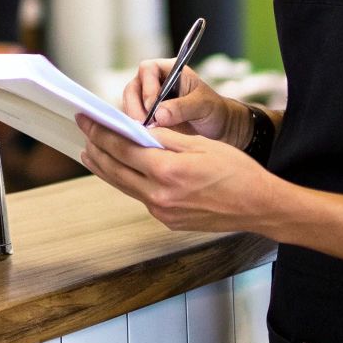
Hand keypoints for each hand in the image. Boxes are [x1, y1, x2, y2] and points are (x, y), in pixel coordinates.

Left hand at [76, 114, 278, 233]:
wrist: (259, 207)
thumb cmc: (237, 172)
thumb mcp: (201, 144)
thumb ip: (166, 139)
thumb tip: (140, 131)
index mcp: (167, 172)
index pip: (122, 149)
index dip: (100, 133)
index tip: (86, 121)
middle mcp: (160, 196)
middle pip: (116, 171)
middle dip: (96, 150)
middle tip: (83, 135)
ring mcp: (163, 212)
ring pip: (125, 186)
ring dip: (107, 169)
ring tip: (92, 155)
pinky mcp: (169, 221)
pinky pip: (142, 198)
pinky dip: (129, 183)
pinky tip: (124, 172)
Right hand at [122, 59, 247, 144]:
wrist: (217, 127)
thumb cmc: (213, 109)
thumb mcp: (203, 106)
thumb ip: (182, 107)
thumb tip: (158, 115)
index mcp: (169, 70)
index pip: (148, 69)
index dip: (147, 86)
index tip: (153, 107)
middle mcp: (154, 82)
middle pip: (133, 88)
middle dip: (135, 107)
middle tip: (144, 125)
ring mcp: (147, 99)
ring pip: (129, 105)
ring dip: (134, 119)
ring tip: (147, 133)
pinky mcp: (145, 116)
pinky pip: (133, 119)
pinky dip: (136, 128)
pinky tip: (146, 137)